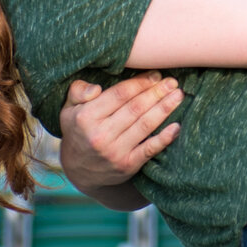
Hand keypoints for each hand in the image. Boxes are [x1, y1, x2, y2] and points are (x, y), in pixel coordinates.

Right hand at [59, 73, 182, 187]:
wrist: (79, 171)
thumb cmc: (78, 131)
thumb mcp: (68, 109)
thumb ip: (78, 91)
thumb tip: (97, 88)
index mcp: (86, 118)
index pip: (119, 95)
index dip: (140, 83)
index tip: (155, 75)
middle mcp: (100, 135)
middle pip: (135, 108)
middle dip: (157, 92)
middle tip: (172, 82)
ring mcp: (115, 152)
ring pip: (145, 125)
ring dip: (164, 108)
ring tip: (178, 96)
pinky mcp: (128, 165)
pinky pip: (149, 149)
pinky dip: (165, 138)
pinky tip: (177, 126)